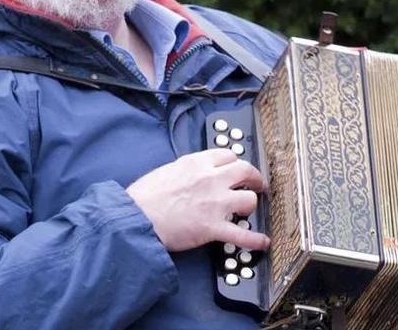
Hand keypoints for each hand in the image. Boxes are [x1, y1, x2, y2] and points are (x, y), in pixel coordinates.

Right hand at [126, 148, 270, 251]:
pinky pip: (242, 235)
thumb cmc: (143, 197)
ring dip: (250, 205)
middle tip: (256, 184)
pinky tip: (262, 242)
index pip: (228, 156)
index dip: (236, 163)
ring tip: (246, 211)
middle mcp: (210, 180)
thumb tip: (195, 175)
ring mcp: (214, 204)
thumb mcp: (167, 171)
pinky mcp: (212, 228)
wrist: (135, 218)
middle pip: (246, 171)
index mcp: (196, 163)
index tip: (237, 169)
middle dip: (255, 178)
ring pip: (249, 200)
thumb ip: (186, 170)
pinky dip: (255, 240)